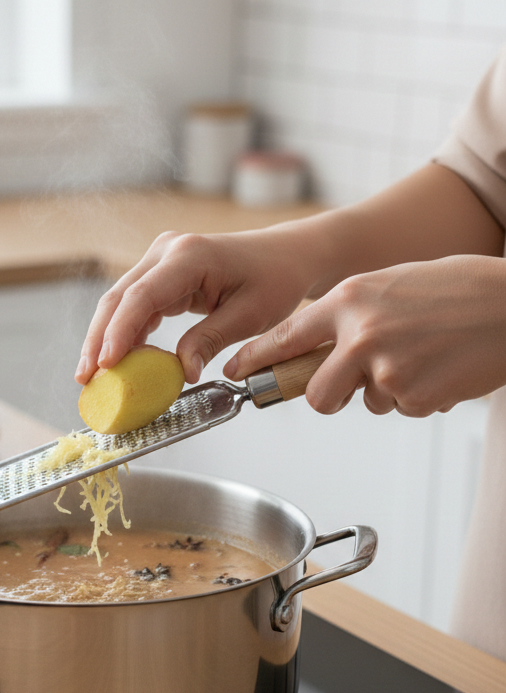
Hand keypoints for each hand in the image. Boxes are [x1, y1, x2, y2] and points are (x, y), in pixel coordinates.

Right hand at [76, 229, 315, 384]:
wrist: (286, 256)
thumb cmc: (275, 280)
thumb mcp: (250, 316)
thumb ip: (209, 341)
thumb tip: (181, 373)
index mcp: (190, 256)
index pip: (142, 296)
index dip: (119, 332)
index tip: (106, 364)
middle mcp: (167, 251)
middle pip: (118, 298)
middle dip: (99, 339)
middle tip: (85, 377)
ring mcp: (160, 259)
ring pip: (119, 302)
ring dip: (105, 339)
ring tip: (92, 375)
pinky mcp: (160, 272)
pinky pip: (134, 305)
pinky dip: (124, 333)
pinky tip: (117, 360)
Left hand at [225, 255, 505, 416]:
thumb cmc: (456, 289)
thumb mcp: (389, 286)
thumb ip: (349, 315)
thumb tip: (317, 348)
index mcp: (350, 300)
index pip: (287, 336)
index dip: (256, 358)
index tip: (235, 371)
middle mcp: (360, 334)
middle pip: (317, 394)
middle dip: (330, 396)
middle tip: (352, 384)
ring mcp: (386, 368)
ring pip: (367, 402)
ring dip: (389, 389)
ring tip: (423, 355)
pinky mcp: (415, 396)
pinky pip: (403, 407)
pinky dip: (420, 395)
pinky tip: (441, 366)